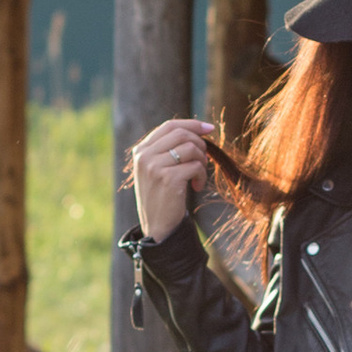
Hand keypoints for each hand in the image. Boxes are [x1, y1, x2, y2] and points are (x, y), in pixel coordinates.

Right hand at [129, 117, 216, 240]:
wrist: (157, 226)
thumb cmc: (162, 196)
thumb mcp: (158, 168)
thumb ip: (170, 149)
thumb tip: (201, 128)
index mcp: (141, 151)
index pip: (169, 126)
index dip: (191, 124)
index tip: (209, 128)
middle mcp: (145, 156)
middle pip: (181, 134)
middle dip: (200, 144)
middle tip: (203, 161)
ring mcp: (154, 167)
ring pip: (191, 148)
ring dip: (202, 161)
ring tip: (199, 175)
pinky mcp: (168, 178)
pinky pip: (195, 166)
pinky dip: (202, 175)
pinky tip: (197, 186)